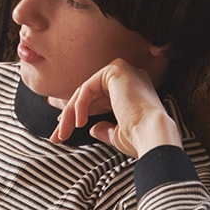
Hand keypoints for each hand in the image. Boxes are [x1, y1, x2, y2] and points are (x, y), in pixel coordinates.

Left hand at [50, 58, 181, 156]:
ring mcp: (123, 71)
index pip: (97, 98)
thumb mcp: (118, 134)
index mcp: (131, 90)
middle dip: (69, 116)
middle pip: (88, 94)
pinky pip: (87, 88)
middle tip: (57, 137)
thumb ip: (105, 128)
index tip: (62, 131)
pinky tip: (79, 123)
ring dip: (70, 114)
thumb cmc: (139, 138)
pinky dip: (79, 106)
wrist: (152, 136)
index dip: (78, 113)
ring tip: (63, 135)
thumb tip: (93, 129)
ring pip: (84, 91)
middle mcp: (129, 77)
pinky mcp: (115, 70)